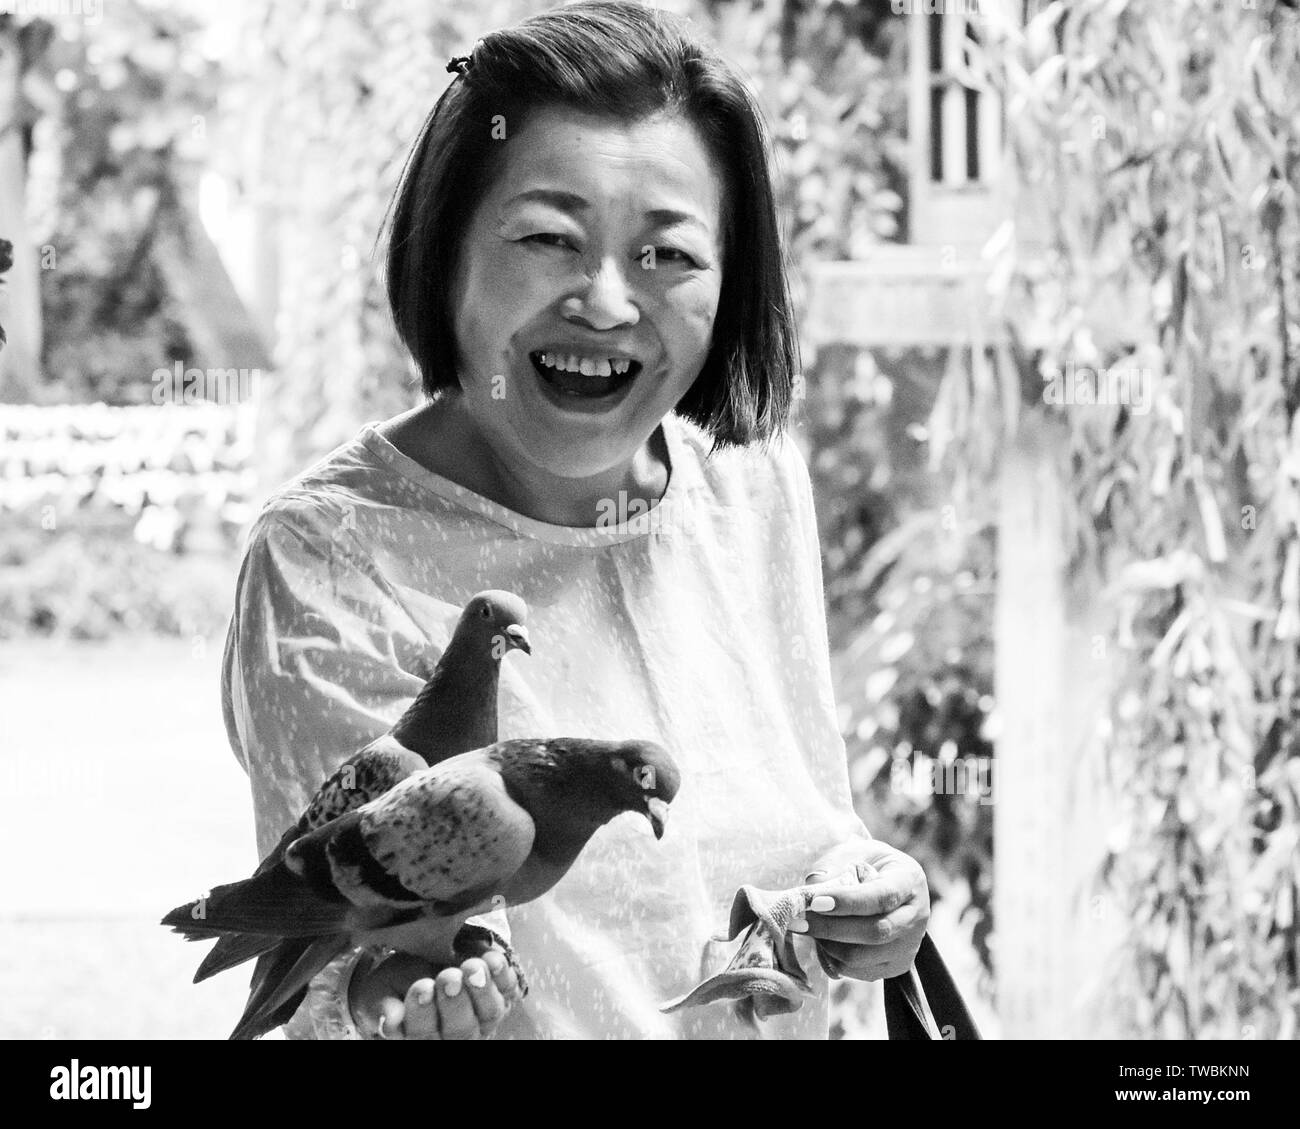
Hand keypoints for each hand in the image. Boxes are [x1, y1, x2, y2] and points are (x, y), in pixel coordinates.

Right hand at [348, 939, 522, 1039]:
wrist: (422, 955)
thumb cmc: (397, 981)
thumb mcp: (381, 990)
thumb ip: (384, 1006)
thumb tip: (390, 1022)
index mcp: (423, 1037)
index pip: (424, 1038)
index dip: (423, 1016)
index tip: (420, 987)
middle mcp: (456, 1034)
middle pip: (461, 1031)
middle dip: (455, 1004)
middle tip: (447, 977)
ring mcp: (483, 1016)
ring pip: (490, 1013)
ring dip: (482, 990)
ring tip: (471, 967)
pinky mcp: (503, 994)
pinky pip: (509, 989)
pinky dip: (503, 974)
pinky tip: (491, 959)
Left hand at [797, 837, 929, 981]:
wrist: (884, 880)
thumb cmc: (865, 862)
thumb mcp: (851, 853)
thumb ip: (832, 869)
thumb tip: (810, 894)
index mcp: (909, 880)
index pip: (882, 896)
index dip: (848, 902)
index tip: (815, 902)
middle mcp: (916, 915)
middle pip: (875, 931)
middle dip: (831, 928)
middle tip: (800, 920)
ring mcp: (909, 944)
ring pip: (864, 957)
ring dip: (829, 945)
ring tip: (810, 928)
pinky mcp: (897, 965)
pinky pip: (860, 971)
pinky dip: (834, 959)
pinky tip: (824, 941)